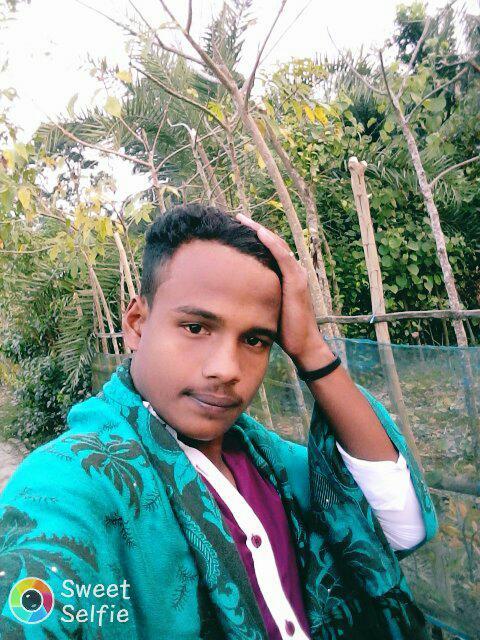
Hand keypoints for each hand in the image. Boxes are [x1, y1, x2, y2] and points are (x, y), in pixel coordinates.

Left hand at [234, 213, 327, 363]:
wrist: (303, 345)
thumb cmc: (284, 330)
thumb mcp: (266, 307)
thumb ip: (256, 295)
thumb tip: (234, 293)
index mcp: (285, 275)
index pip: (269, 249)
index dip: (254, 236)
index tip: (236, 227)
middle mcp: (293, 271)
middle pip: (272, 242)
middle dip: (254, 228)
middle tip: (236, 217)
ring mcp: (297, 275)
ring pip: (278, 245)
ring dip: (260, 230)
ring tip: (243, 219)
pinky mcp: (297, 282)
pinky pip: (284, 258)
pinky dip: (272, 244)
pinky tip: (260, 233)